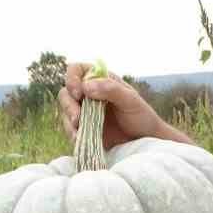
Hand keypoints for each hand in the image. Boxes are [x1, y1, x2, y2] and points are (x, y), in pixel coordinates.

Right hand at [58, 61, 176, 149]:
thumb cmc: (142, 116)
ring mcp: (86, 112)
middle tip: (77, 117)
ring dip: (69, 120)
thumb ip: (111, 89)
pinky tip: (79, 139)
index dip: (72, 78)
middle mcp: (90, 94)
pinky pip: (71, 129)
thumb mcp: (131, 100)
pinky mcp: (85, 129)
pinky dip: (72, 133)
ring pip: (66, 111)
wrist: (146, 141)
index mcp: (100, 80)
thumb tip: (86, 86)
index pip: (77, 70)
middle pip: (67, 92)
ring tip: (78, 130)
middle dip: (68, 104)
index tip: (79, 92)